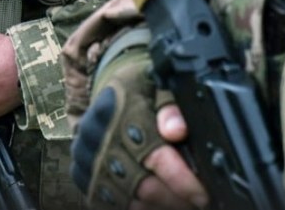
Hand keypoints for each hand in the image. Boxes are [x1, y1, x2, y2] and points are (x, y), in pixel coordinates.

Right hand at [70, 46, 207, 208]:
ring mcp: (86, 158)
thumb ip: (172, 107)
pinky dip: (140, 207)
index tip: (202, 192)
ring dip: (161, 204)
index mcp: (115, 109)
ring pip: (129, 198)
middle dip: (175, 197)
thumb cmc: (140, 92)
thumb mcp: (159, 87)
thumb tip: (175, 130)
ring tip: (183, 202)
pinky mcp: (82, 176)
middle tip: (199, 201)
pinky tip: (159, 202)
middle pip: (142, 183)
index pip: (153, 155)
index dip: (181, 178)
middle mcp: (94, 135)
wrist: (109, 95)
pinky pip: (113, 203)